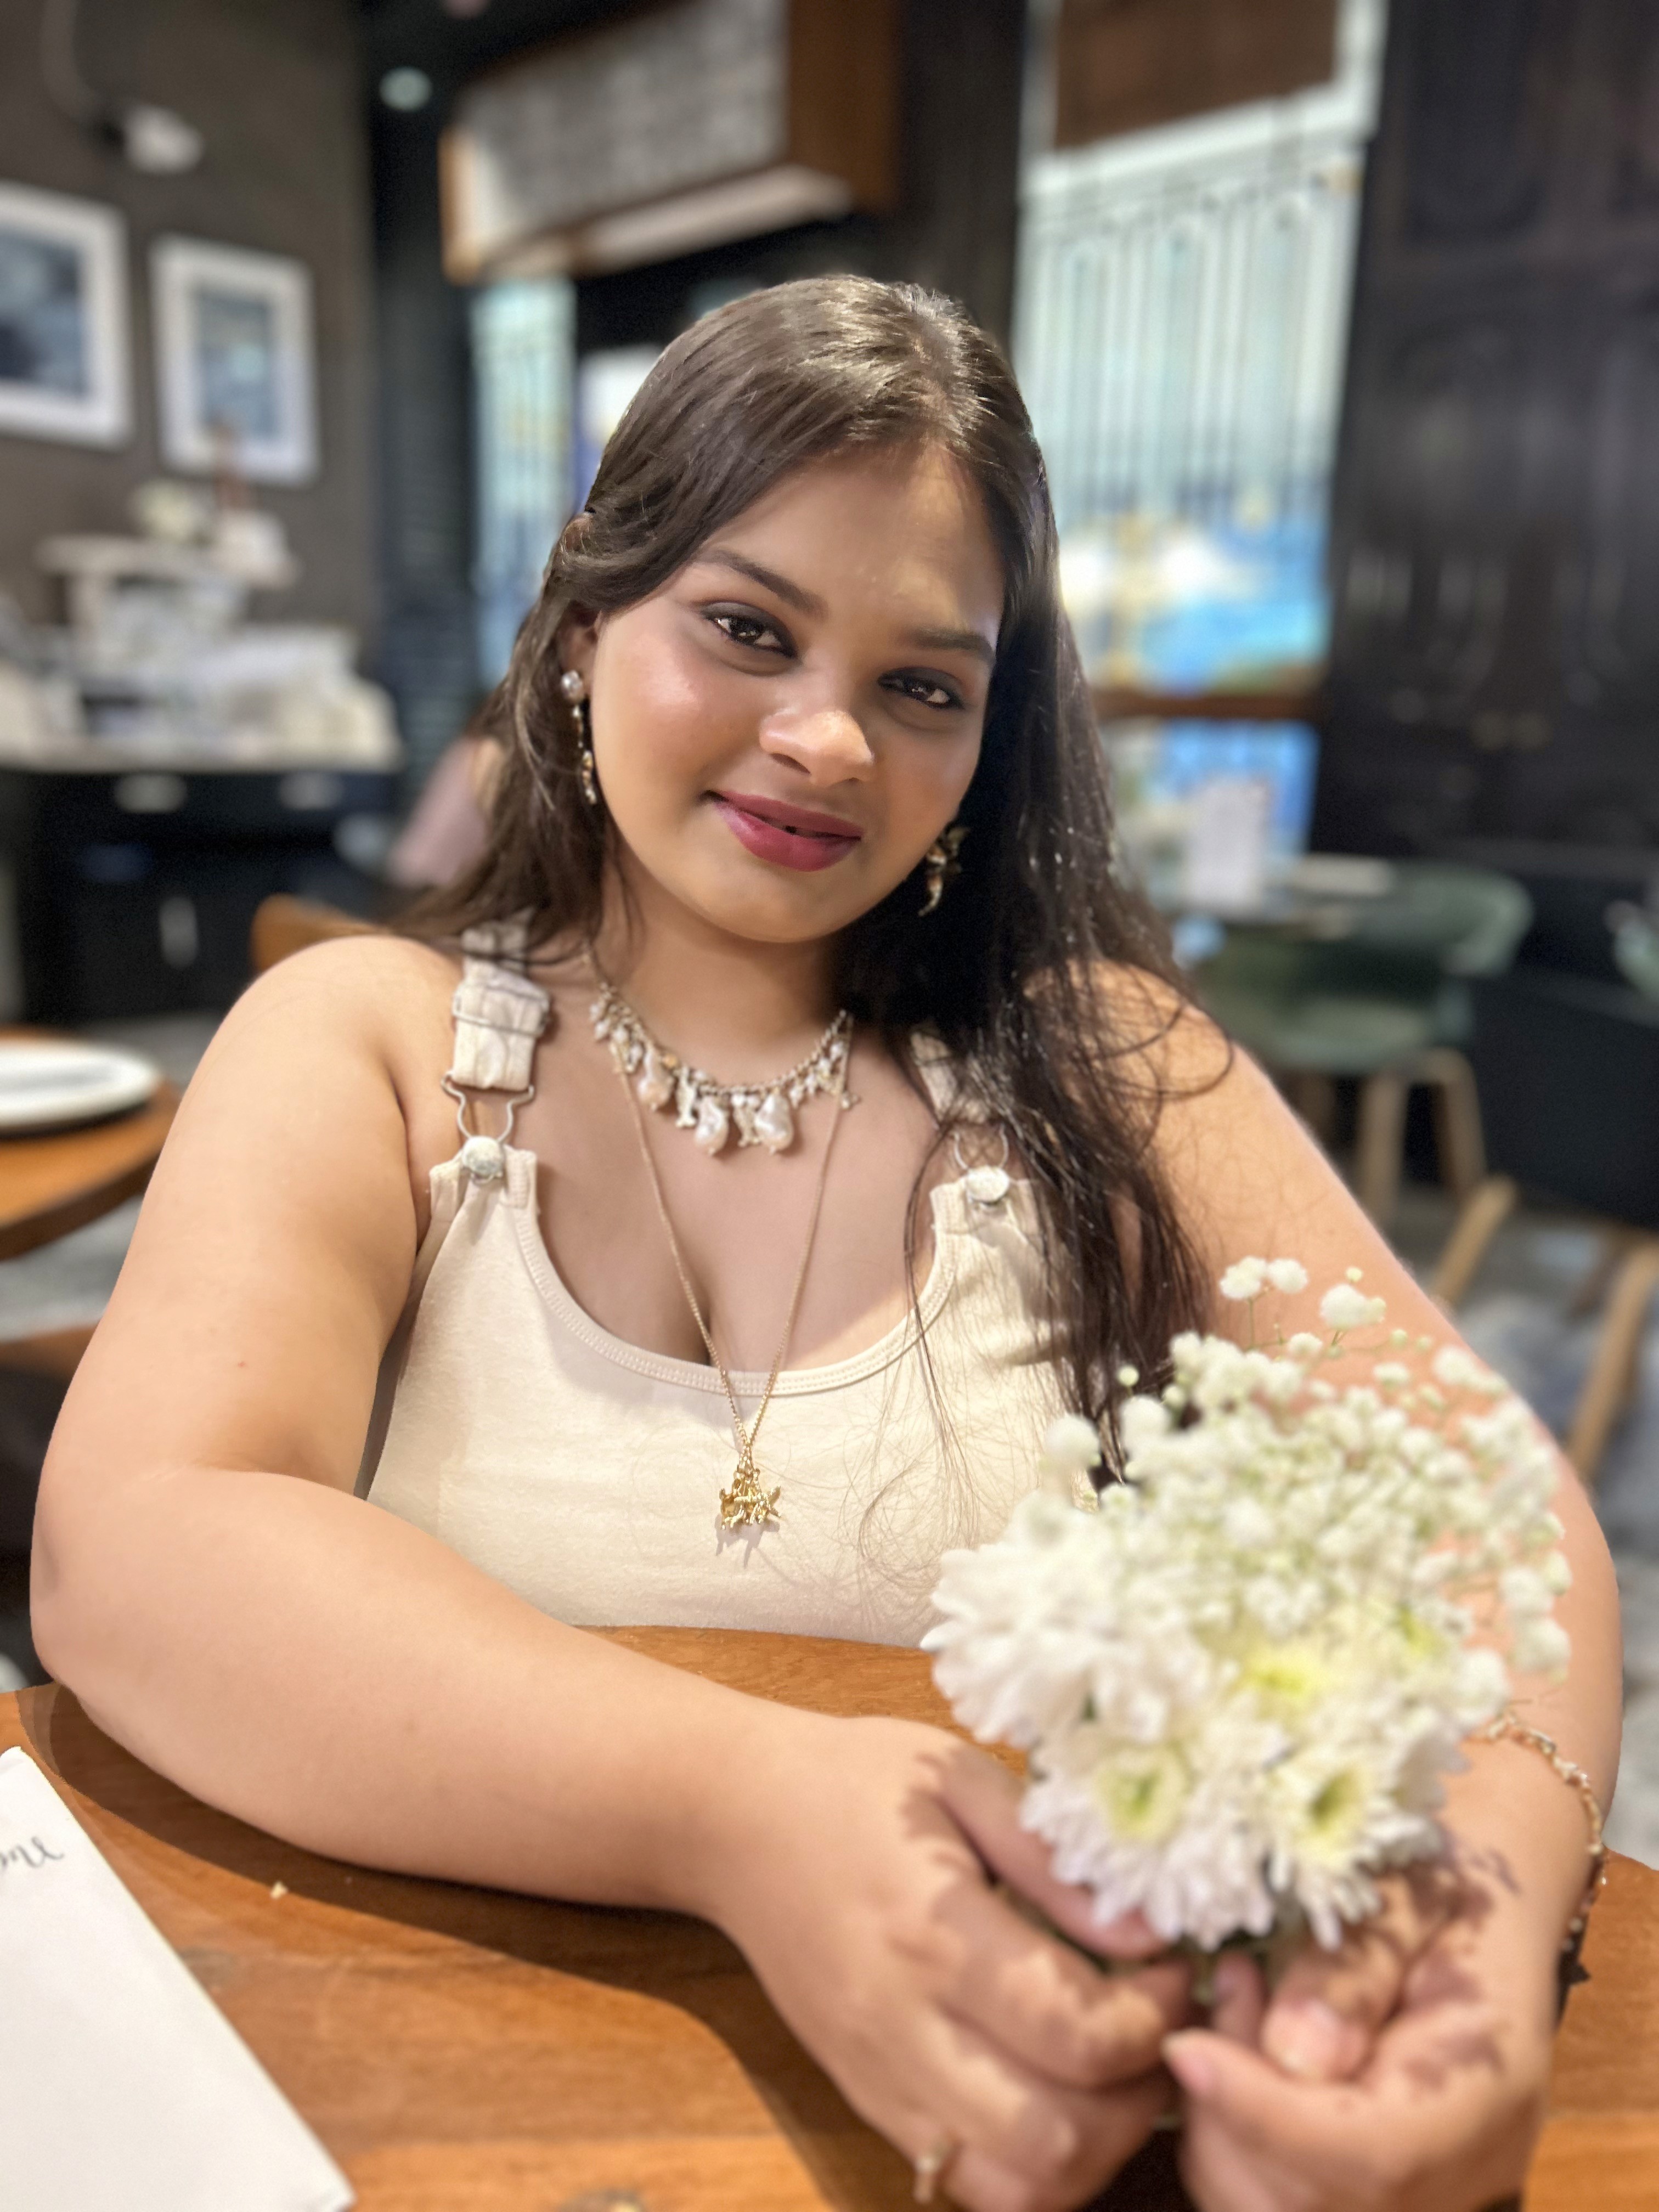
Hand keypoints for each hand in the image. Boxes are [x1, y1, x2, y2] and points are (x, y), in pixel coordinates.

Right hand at [703, 1710, 1191, 2211]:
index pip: (1078, 2033)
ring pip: (1014, 2186)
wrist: (733, 1819)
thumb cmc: (851, 1781)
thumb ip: (1053, 1860)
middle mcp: (902, 2027)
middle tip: (1156, 2026)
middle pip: (1055, 2141)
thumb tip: (1149, 1932)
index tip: (1175, 1964)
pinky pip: (964, 2183)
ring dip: (1093, 2149)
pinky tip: (1054, 2092)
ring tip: (1113, 2069)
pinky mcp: (867, 2102)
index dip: (1157, 2015)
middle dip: (1139, 2099)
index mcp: (932, 1933)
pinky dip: (1031, 2166)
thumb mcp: (958, 1778)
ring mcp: (878, 2079)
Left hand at [1163, 1858, 1558, 2211]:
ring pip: (1272, 2208)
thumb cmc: (1446, 1892)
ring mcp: (1415, 2195)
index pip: (1375, 2154)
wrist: (1481, 1920)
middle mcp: (1459, 2173)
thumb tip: (1292, 2052)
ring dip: (1218, 2118)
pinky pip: (1265, 2196)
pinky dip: (1224, 2132)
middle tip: (1230, 1982)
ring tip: (1237, 1997)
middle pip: (1312, 2200)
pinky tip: (1238, 2043)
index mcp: (1487, 2095)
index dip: (1267, 2116)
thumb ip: (1356, 1968)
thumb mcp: (1410, 1894)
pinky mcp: (1365, 2190)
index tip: (1186, 2047)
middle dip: (1230, 2108)